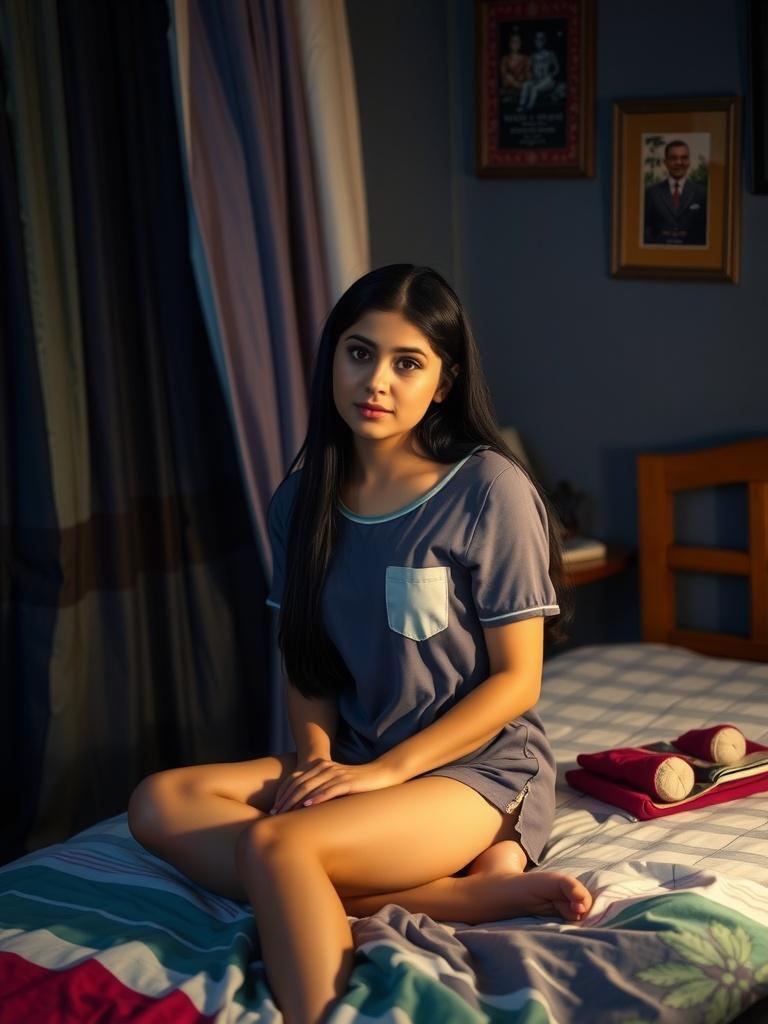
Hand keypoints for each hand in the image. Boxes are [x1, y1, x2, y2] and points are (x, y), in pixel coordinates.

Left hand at [270, 757, 397, 813]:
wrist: (382, 774)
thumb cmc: (358, 784)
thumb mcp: (336, 785)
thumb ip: (321, 790)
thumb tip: (303, 808)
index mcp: (320, 767)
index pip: (295, 780)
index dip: (282, 794)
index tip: (273, 809)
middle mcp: (326, 768)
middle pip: (299, 784)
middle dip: (285, 800)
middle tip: (274, 815)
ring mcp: (337, 774)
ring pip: (311, 787)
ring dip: (296, 801)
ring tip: (285, 813)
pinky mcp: (348, 782)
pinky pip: (329, 790)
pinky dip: (317, 797)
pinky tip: (308, 805)